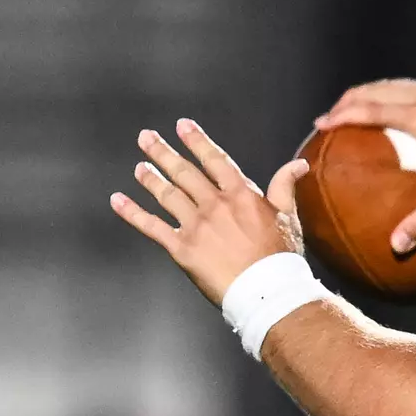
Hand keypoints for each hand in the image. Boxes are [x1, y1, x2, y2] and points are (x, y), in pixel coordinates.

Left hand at [110, 119, 308, 304]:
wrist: (267, 290)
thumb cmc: (281, 256)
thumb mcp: (288, 216)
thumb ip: (285, 186)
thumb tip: (298, 164)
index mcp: (240, 194)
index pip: (214, 159)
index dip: (197, 141)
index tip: (181, 125)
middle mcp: (214, 204)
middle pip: (184, 172)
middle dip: (162, 152)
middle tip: (146, 137)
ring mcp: (196, 225)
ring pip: (166, 195)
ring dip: (149, 178)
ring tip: (139, 167)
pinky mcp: (181, 248)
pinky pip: (151, 226)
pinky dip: (132, 212)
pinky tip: (118, 200)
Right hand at [315, 78, 415, 253]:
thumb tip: (397, 247)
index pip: (369, 111)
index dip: (342, 116)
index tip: (321, 124)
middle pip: (376, 90)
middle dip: (350, 100)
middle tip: (334, 115)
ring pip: (394, 84)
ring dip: (372, 94)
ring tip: (360, 109)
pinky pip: (413, 87)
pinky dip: (395, 94)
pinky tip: (401, 110)